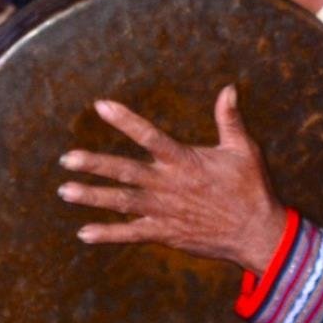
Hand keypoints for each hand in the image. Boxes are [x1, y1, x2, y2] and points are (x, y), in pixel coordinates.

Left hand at [57, 85, 288, 272]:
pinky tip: (84, 233)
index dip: (124, 120)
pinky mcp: (166, 234)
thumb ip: (229, 119)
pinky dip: (108, 234)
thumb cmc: (252, 188)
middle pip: (126, 171)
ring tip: (65, 191)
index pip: (149, 135)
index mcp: (186, 161)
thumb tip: (228, 88)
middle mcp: (169, 186)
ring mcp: (165, 211)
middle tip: (67, 159)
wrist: (258, 233)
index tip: (100, 106)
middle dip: (95, 164)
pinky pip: (132, 234)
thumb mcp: (244, 149)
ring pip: (122, 202)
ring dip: (93, 196)